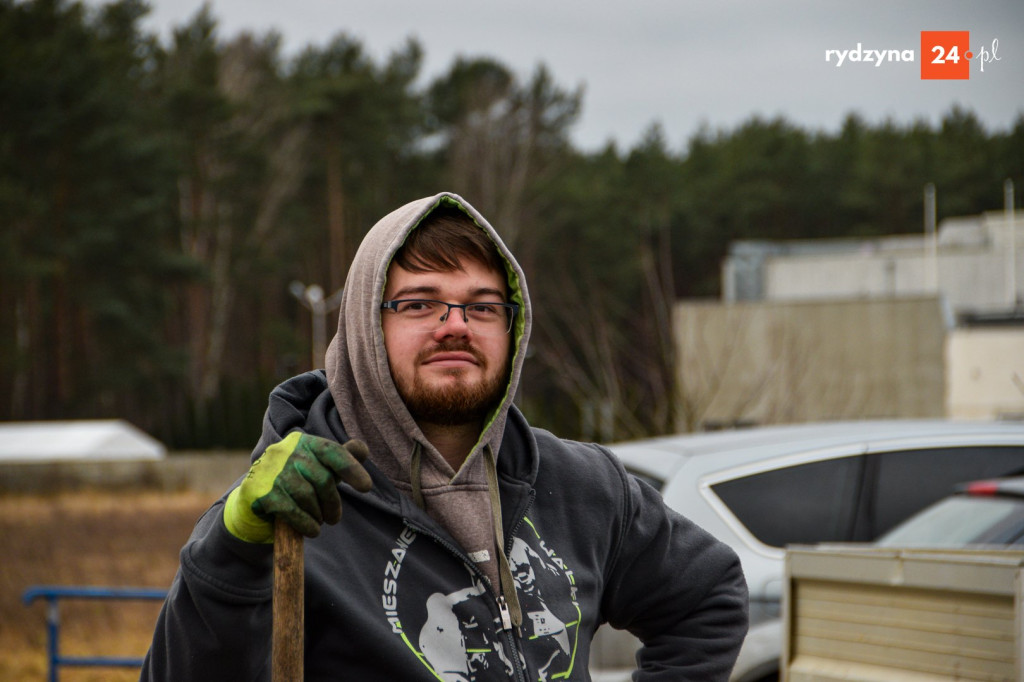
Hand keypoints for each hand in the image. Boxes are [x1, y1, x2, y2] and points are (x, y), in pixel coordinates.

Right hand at [223, 432, 371, 543]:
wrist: (252, 497)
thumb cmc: (293, 480)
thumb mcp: (316, 467)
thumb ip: (339, 458)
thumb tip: (362, 450)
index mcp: (304, 442)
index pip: (332, 451)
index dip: (352, 469)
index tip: (366, 487)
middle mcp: (286, 452)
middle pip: (323, 479)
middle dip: (333, 503)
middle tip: (334, 518)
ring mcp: (271, 471)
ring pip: (307, 496)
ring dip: (318, 514)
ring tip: (319, 521)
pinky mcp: (261, 492)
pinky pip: (292, 510)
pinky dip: (306, 523)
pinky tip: (312, 530)